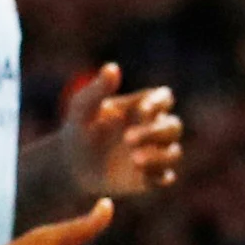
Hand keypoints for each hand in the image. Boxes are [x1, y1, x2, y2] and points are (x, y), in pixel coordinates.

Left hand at [60, 62, 183, 197]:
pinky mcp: (149, 177)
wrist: (71, 163)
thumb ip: (98, 88)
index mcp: (142, 107)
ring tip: (135, 159)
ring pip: (174, 153)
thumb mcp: (83, 107)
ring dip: (159, 155)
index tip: (142, 108)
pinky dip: (158, 175)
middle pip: (174, 127)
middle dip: (155, 132)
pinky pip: (164, 177)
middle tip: (127, 138)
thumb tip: (112, 67)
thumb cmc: (80, 128)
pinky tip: (141, 174)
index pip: (165, 99)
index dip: (160, 102)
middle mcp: (153, 129)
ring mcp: (153, 153)